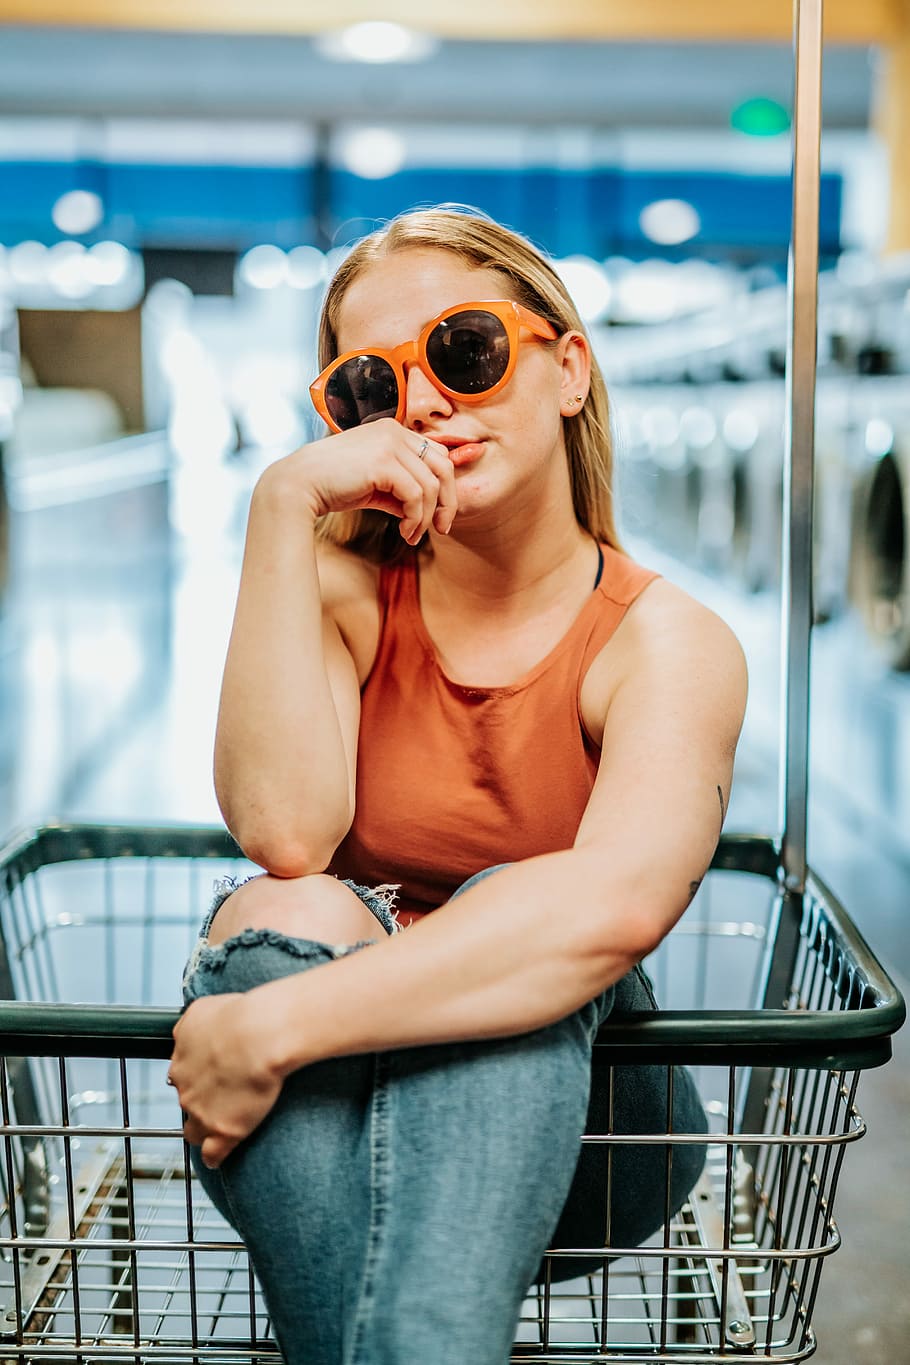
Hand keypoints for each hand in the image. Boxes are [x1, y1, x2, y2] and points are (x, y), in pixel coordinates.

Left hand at [169, 993, 284, 1168]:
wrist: (260, 1035)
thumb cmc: (240, 1015)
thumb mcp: (203, 1008)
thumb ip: (189, 1025)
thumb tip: (185, 1032)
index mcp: (181, 1057)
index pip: (181, 1074)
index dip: (197, 1075)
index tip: (212, 1073)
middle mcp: (185, 1086)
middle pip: (187, 1101)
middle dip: (200, 1100)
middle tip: (224, 1094)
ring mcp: (201, 1112)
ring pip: (194, 1130)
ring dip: (203, 1128)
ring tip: (219, 1125)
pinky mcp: (224, 1131)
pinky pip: (212, 1154)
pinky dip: (213, 1157)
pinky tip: (216, 1159)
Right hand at [274, 419, 456, 543]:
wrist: (298, 486)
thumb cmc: (333, 486)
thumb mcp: (376, 485)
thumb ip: (403, 490)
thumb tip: (431, 510)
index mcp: (392, 430)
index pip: (436, 454)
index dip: (445, 485)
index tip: (437, 515)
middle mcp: (394, 431)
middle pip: (443, 466)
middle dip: (448, 501)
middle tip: (441, 529)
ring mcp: (389, 444)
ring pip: (431, 485)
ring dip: (426, 517)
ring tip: (412, 536)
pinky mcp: (383, 462)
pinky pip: (416, 495)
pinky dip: (416, 518)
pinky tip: (405, 533)